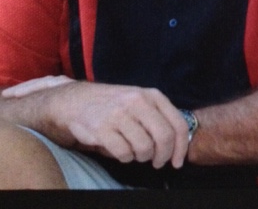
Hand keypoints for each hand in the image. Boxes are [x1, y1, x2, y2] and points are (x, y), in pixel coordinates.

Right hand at [5, 78, 188, 169]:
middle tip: (156, 162)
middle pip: (164, 138)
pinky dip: (124, 157)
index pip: (177, 123)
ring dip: (141, 157)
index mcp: (151, 94)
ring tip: (133, 151)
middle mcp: (137, 101)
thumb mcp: (139, 101)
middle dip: (163, 156)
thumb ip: (158, 116)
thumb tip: (177, 145)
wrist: (76, 100)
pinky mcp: (102, 128)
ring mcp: (119, 114)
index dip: (181, 148)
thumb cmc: (113, 104)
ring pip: (144, 148)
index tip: (177, 161)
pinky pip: (124, 154)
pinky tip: (119, 149)